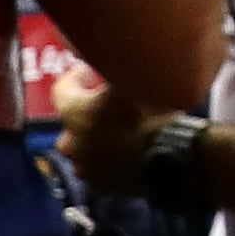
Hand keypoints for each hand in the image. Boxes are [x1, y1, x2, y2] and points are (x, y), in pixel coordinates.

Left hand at [52, 70, 163, 196]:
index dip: (77, 77)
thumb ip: (119, 67)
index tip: (93, 72)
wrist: (172, 160)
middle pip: (71, 121)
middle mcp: (73, 142)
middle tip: (107, 103)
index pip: (62, 88)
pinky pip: (97, 167)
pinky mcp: (101, 185)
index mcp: (77, 113)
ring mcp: (86, 167)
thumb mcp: (138, 81)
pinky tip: (125, 149)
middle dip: (85, 111)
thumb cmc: (154, 116)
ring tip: (118, 128)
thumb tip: (116, 50)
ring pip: (83, 147)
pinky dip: (106, 158)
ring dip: (94, 136)